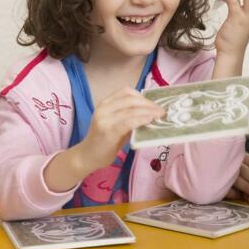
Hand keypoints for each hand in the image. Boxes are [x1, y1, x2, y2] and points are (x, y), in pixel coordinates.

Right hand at [44, 86, 163, 192]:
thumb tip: (151, 113)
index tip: (154, 104)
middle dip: (148, 104)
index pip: (126, 92)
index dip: (142, 96)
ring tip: (160, 116)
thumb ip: (129, 117)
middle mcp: (103, 108)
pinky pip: (128, 122)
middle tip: (161, 111)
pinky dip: (141, 119)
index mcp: (105, 103)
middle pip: (130, 99)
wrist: (87, 156)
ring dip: (148, 111)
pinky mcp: (108, 130)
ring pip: (131, 109)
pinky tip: (149, 121)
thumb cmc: (104, 141)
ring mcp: (104, 118)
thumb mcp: (115, 124)